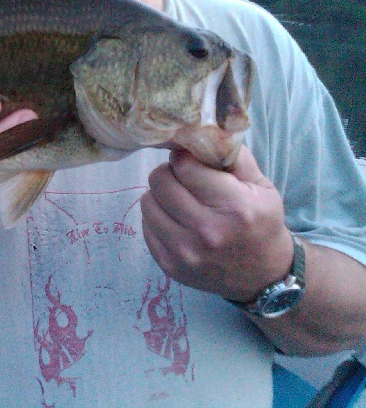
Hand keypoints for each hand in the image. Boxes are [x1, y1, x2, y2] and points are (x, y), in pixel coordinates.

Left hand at [141, 146, 293, 301]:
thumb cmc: (260, 223)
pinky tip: (176, 220)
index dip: (184, 158)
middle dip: (169, 174)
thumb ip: (231, 156)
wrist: (262, 276)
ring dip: (160, 196)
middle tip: (183, 179)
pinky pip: (146, 226)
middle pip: (160, 182)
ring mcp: (184, 252)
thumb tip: (198, 131)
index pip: (184, 165)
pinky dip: (158, 217)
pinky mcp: (169, 266)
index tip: (191, 161)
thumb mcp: (260, 186)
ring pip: (147, 202)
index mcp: (235, 207)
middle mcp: (207, 231)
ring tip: (179, 199)